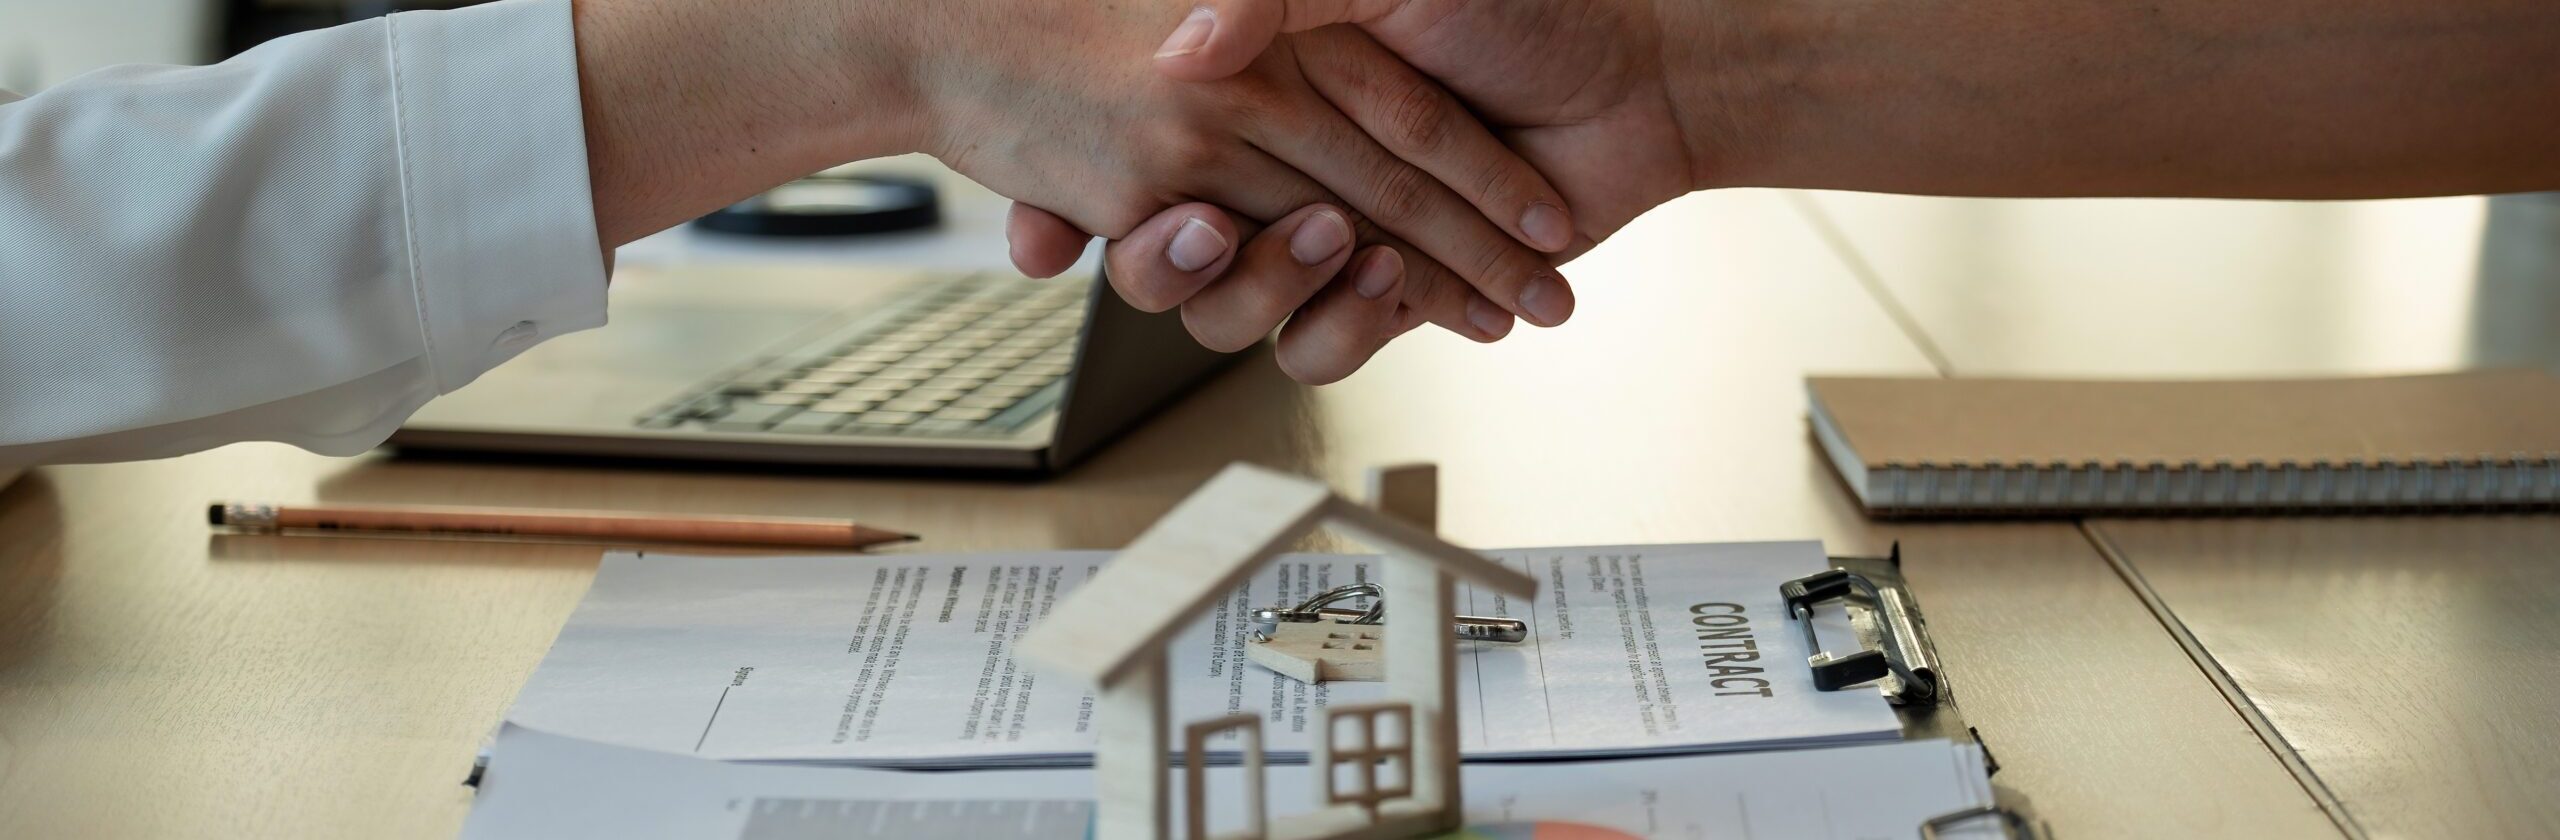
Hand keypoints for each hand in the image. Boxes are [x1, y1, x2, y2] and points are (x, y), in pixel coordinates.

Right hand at [1011, 0, 1701, 381]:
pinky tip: (1397, 284)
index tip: (1041, 225)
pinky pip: (1325, 344)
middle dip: (1169, 260)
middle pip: (1170, 249)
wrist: (1640, 77)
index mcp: (1252, 79)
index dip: (1078, 196)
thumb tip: (1184, 48)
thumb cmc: (1518, 2)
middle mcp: (1274, 158)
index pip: (1135, 153)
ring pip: (1235, 313)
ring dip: (1280, 292)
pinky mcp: (1388, 291)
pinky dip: (1355, 326)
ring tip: (1354, 248)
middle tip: (1204, 231)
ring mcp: (1326, 231)